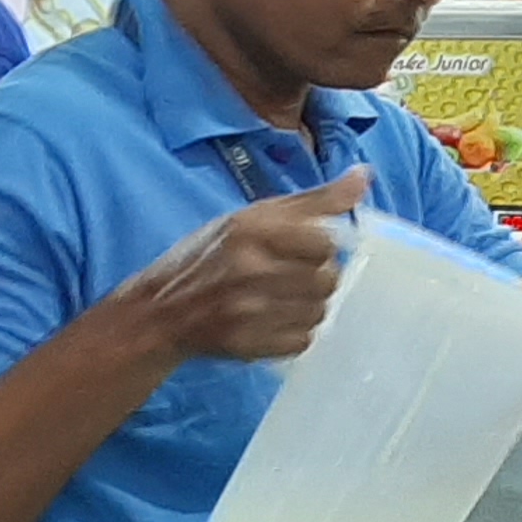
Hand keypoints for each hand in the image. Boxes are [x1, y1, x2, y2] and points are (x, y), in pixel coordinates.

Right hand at [119, 167, 364, 360]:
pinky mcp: (248, 345)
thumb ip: (312, 200)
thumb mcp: (251, 217)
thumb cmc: (207, 258)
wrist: (157, 313)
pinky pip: (302, 341)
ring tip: (280, 301)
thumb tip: (364, 176)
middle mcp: (249, 268)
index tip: (302, 251)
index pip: (326, 242)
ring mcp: (248, 311)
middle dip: (316, 279)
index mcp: (250, 229)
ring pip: (319, 312)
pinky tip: (271, 323)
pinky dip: (294, 334)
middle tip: (288, 278)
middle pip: (328, 279)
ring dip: (307, 307)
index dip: (321, 248)